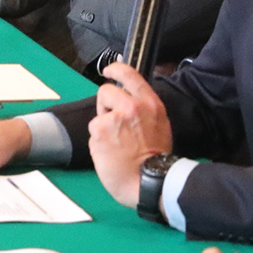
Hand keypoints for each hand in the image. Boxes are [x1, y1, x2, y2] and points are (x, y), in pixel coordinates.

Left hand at [89, 62, 173, 207]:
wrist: (151, 183)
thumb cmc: (155, 162)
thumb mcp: (159, 127)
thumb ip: (144, 112)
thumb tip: (128, 105)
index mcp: (151, 105)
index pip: (130, 75)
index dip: (116, 69)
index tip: (109, 70)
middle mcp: (133, 107)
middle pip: (106, 91)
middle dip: (105, 106)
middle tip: (114, 124)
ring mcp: (114, 118)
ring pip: (98, 116)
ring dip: (102, 128)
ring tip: (117, 145)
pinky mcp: (99, 131)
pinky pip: (93, 132)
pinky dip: (98, 143)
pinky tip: (110, 153)